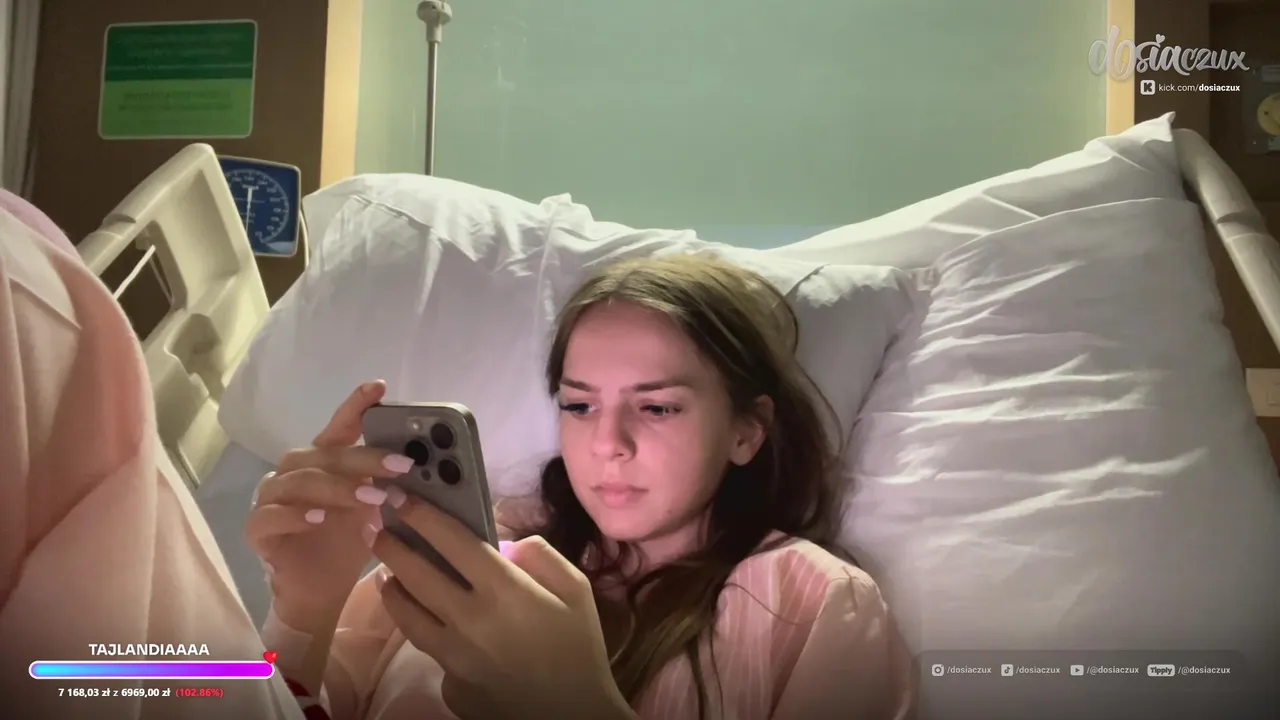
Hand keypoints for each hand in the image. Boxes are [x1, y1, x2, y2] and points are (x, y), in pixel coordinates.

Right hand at [246, 381, 410, 630]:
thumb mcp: (373, 509)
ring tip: (370, 497)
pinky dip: (296, 514)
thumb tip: (417, 463)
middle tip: (399, 465)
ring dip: (337, 487)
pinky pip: (270, 516)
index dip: (356, 406)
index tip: (380, 387)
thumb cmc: (345, 543)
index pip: (338, 428)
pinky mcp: (257, 530)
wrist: (320, 591)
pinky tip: (320, 518)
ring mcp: (270, 499)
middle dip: (363, 458)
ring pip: (298, 481)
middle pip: (323, 455)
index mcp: (321, 462)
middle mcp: (293, 472)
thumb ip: (385, 482)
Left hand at [368, 499, 636, 719]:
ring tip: (387, 574)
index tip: (402, 497)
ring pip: (404, 615)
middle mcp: (470, 619)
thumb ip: (543, 556)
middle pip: (414, 574)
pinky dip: (425, 632)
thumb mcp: (578, 591)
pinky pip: (429, 650)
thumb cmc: (579, 649)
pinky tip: (427, 623)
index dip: (422, 514)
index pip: (451, 540)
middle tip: (378, 528)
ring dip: (391, 588)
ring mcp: (453, 656)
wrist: (573, 715)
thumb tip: (507, 543)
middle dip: (391, 545)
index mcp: (504, 590)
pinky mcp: (448, 684)